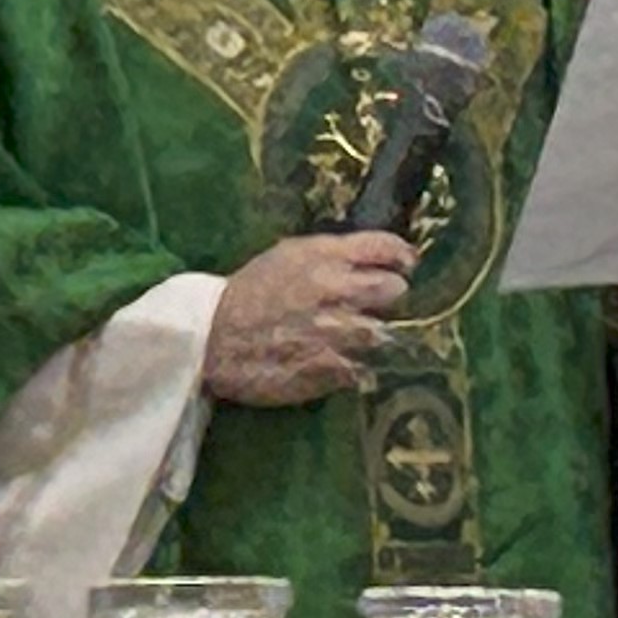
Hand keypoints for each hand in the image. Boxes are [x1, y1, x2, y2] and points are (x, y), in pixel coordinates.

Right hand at [201, 231, 416, 405]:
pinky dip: (359, 369)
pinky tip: (345, 365)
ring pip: (384, 333)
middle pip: (396, 290)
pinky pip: (364, 370)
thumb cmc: (249, 293)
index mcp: (325, 257)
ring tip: (356, 338)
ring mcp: (336, 333)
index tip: (406, 265)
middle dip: (391, 296)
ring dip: (374, 336)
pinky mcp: (329, 369)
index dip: (402, 256)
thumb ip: (332, 255)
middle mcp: (337, 291)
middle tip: (377, 304)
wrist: (211, 339)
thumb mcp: (288, 256)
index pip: (386, 247)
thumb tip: (373, 257)